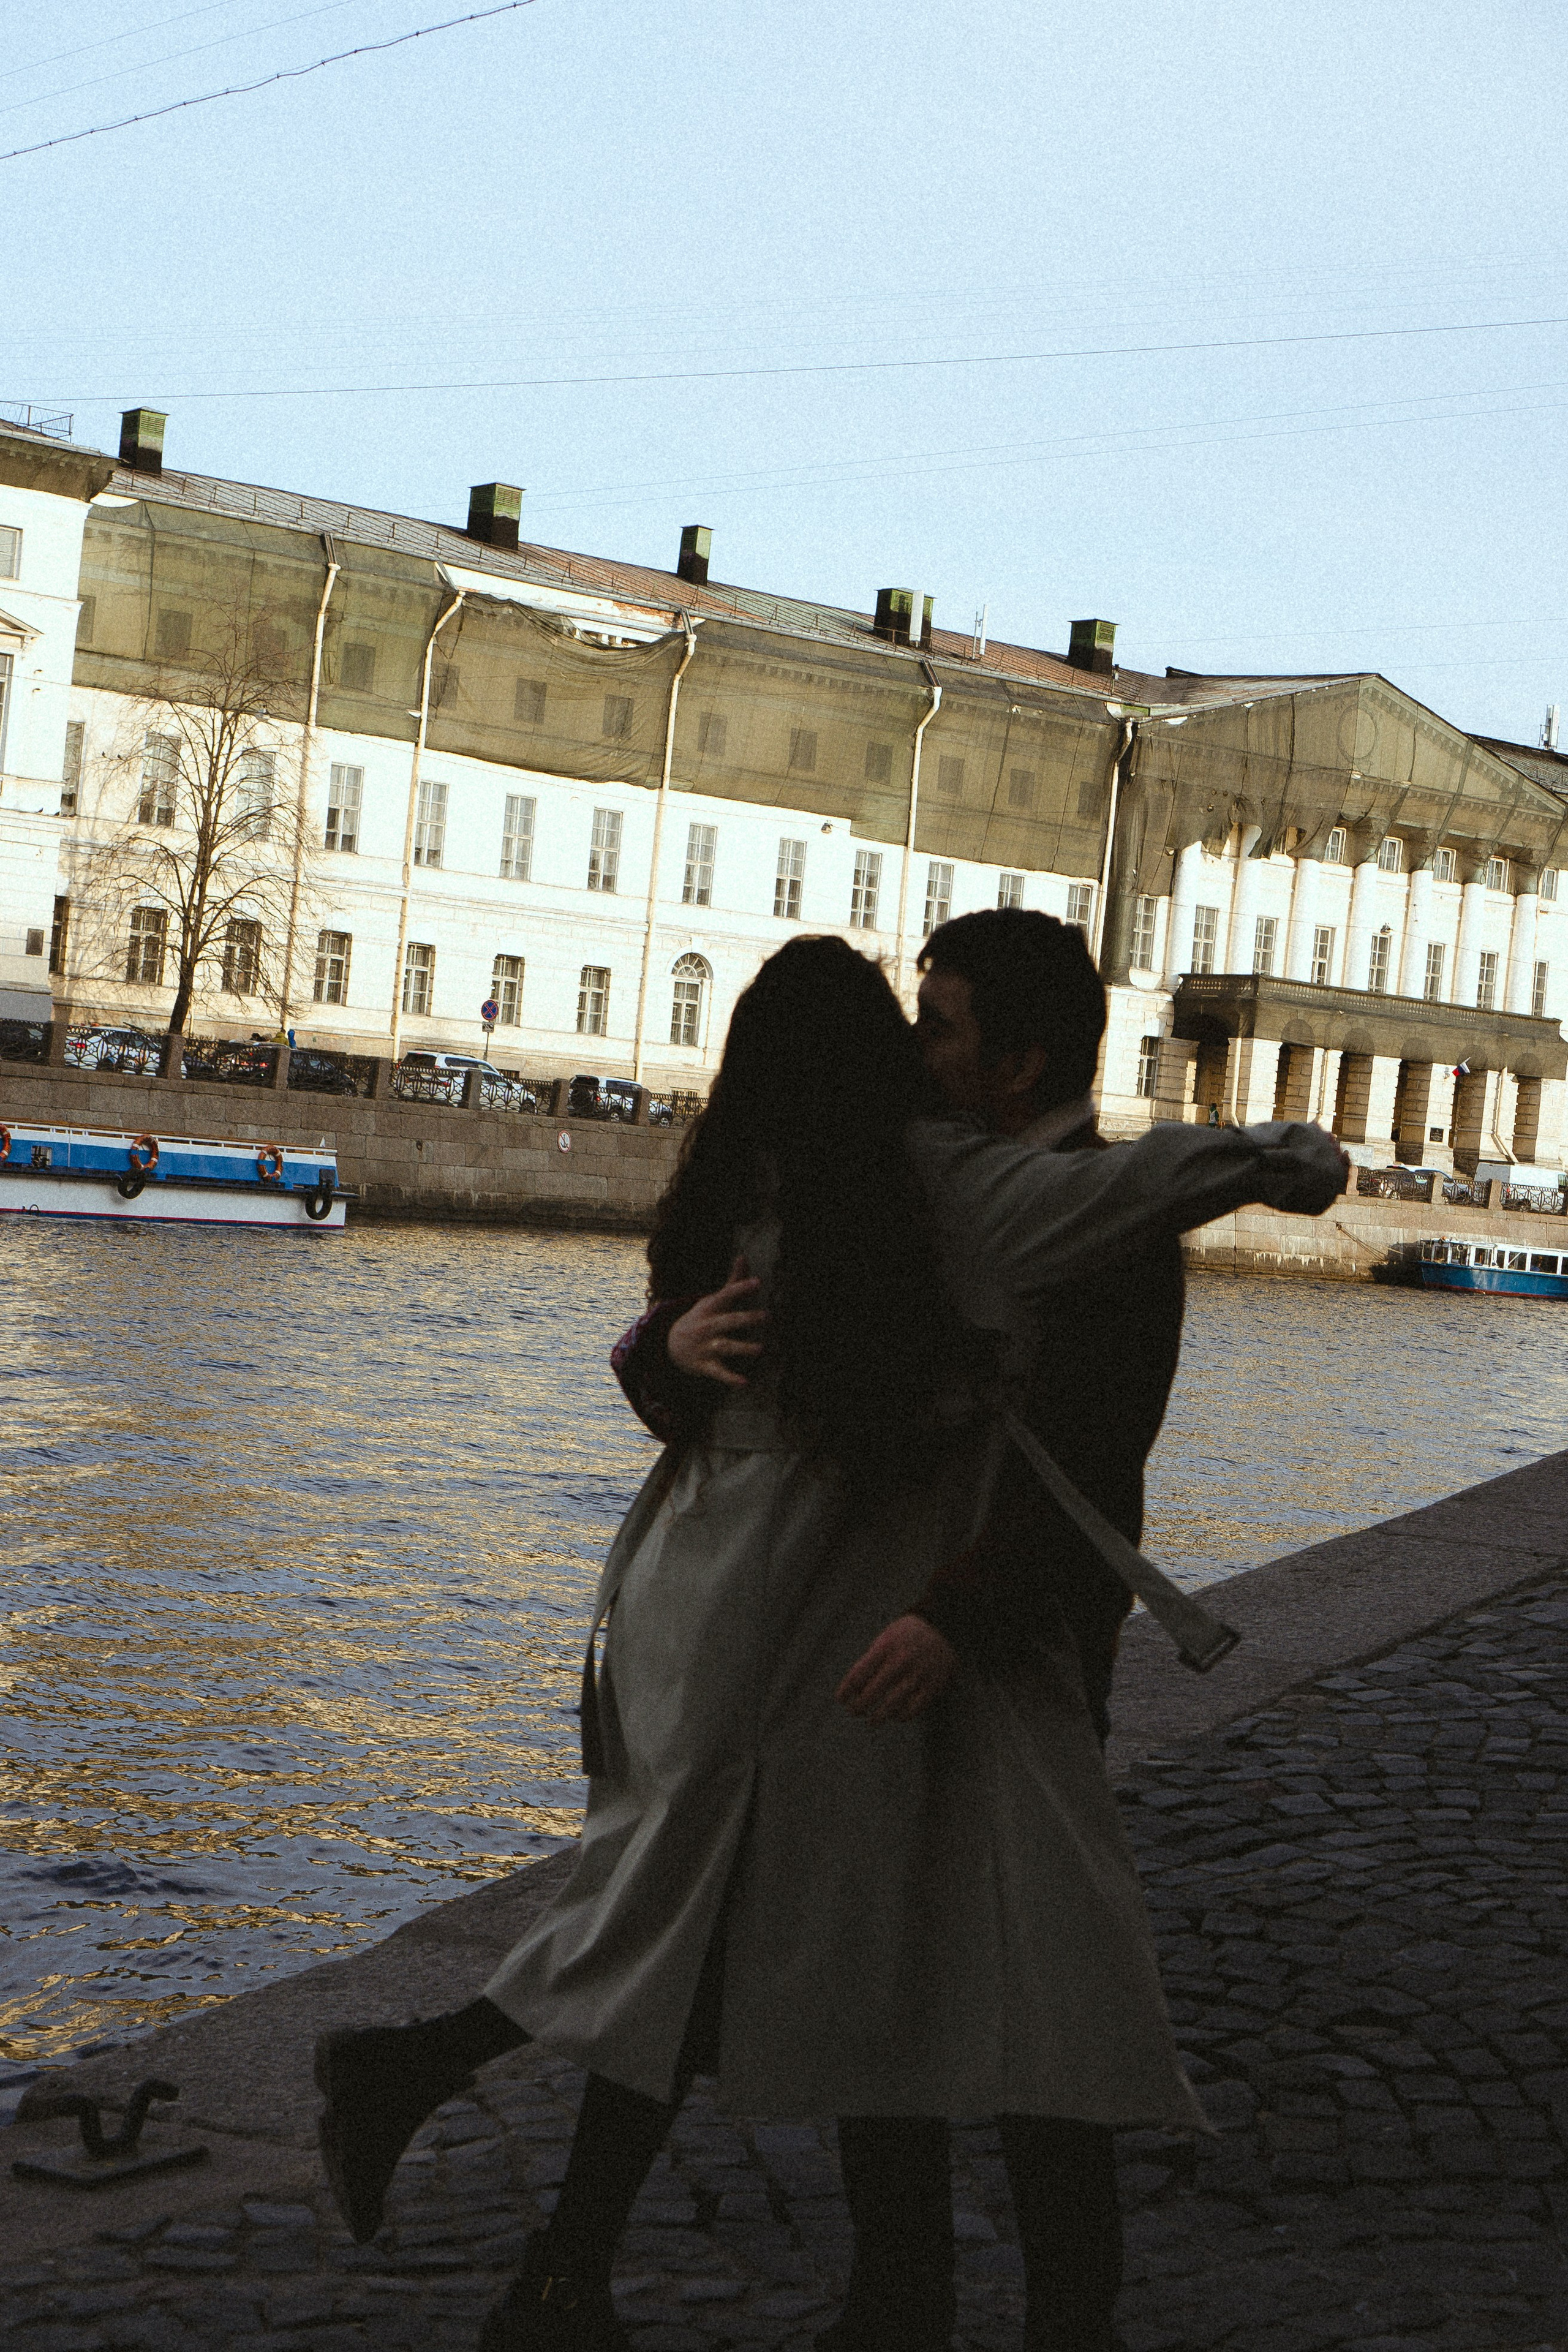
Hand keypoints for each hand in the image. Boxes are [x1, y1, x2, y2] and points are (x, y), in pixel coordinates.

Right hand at [667, 1256, 765, 1387]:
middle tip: (767, 1316)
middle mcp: (708, 1326)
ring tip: (760, 1349)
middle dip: (746, 1319)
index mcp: (710, 1308)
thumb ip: (732, 1282)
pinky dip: (731, 1379)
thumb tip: (743, 1257)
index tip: (758, 1282)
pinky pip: (719, 1373)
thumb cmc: (701, 1319)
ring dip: (743, 1348)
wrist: (669, 1346)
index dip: (741, 1289)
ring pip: (726, 1347)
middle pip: (728, 1321)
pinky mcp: (706, 1366)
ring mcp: (706, 1347)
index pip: (726, 1296)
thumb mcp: (712, 1301)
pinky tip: (745, 1382)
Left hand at [837, 1614, 957, 1725]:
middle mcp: (901, 1660)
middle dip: (859, 1706)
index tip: (840, 1700)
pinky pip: (914, 1708)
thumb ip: (871, 1660)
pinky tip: (896, 1716)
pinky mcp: (934, 1684)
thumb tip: (854, 1690)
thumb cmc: (906, 1635)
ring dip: (878, 1717)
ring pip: (892, 1704)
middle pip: (873, 1692)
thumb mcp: (886, 1638)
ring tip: (871, 1721)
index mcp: (885, 1646)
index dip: (846, 1690)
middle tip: (854, 1711)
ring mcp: (918, 1674)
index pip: (858, 1674)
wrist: (944, 1626)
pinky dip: (902, 1716)